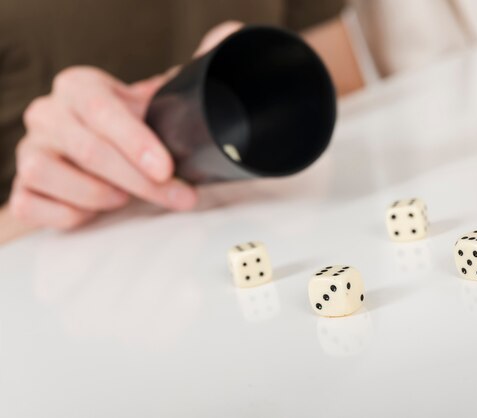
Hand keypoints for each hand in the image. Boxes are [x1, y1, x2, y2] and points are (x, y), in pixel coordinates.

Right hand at [9, 21, 241, 229]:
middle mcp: (49, 114)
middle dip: (140, 181)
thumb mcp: (167, 97)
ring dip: (101, 196)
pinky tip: (97, 211)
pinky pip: (32, 204)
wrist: (116, 152)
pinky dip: (70, 213)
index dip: (135, 141)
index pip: (101, 110)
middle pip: (87, 149)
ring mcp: (31, 149)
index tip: (168, 169)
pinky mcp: (25, 187)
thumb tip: (227, 37)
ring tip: (129, 198)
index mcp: (80, 87)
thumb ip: (199, 66)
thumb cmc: (141, 126)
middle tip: (179, 196)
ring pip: (50, 174)